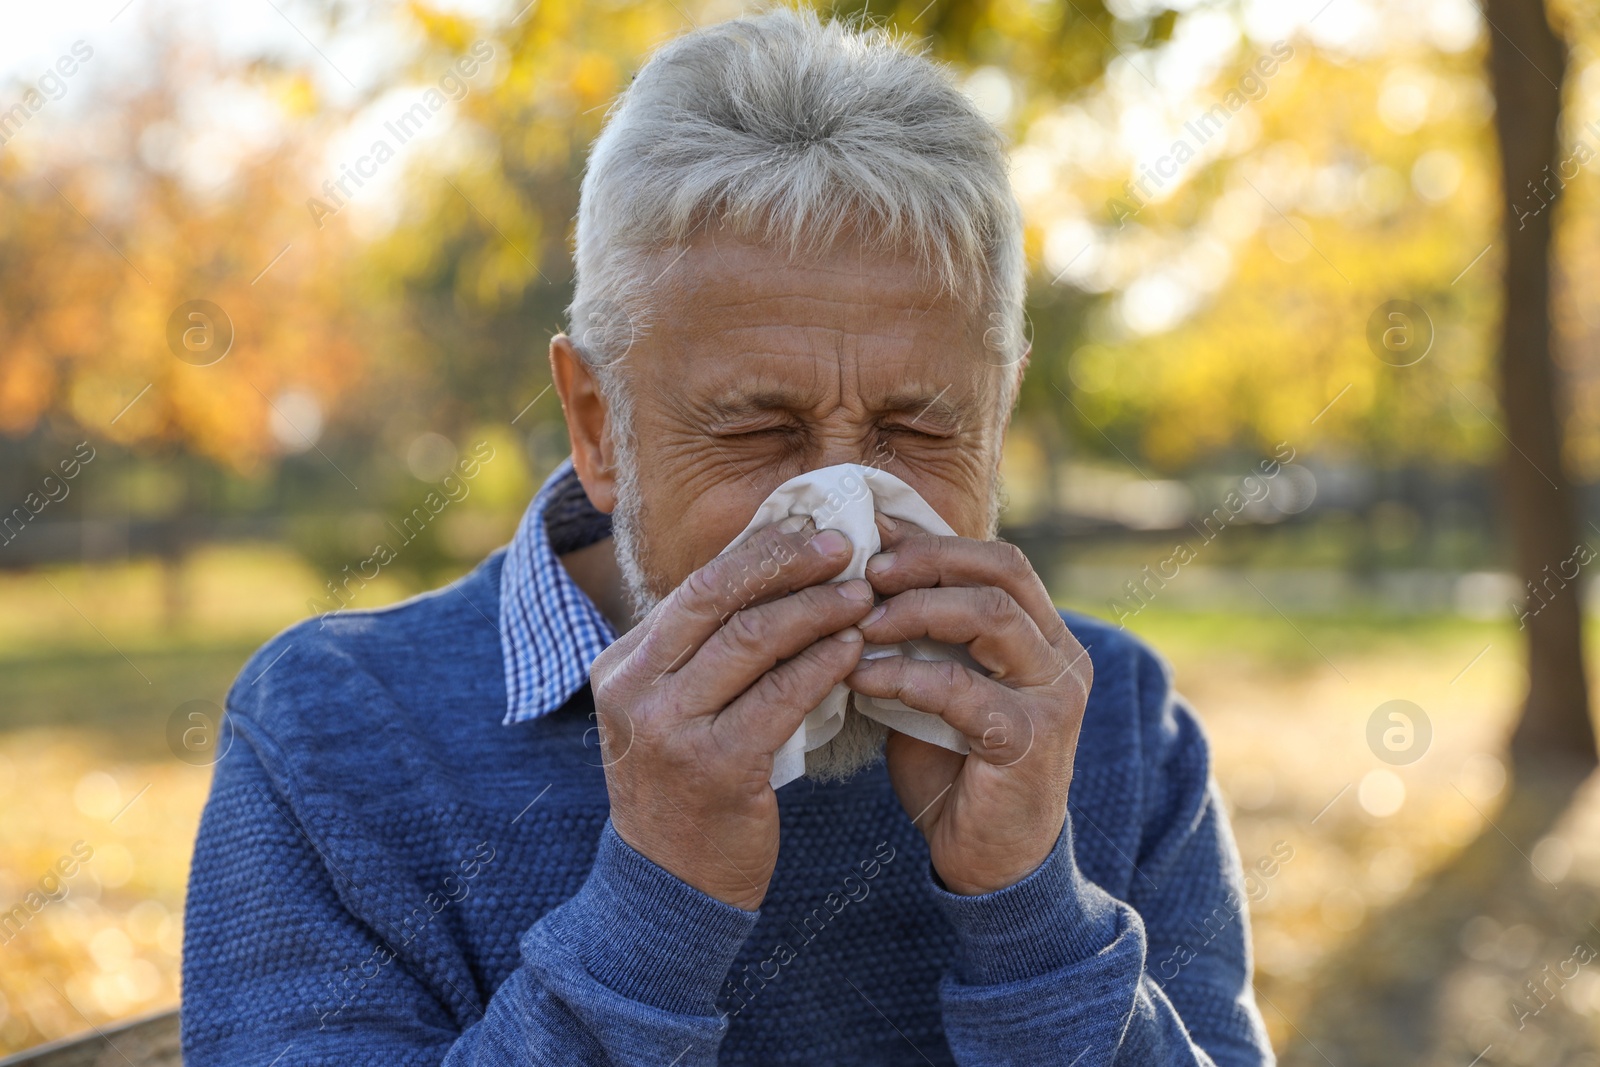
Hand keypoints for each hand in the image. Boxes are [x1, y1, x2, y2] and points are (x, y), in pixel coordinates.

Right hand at [588, 522, 873, 909]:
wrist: (670, 888)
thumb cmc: (686, 787)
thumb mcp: (671, 710)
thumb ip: (705, 651)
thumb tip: (775, 571)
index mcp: (621, 665)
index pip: (695, 587)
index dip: (758, 551)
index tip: (808, 530)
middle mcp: (635, 689)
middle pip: (718, 597)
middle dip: (788, 562)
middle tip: (844, 547)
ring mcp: (671, 728)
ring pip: (753, 639)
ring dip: (817, 609)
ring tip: (862, 595)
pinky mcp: (717, 766)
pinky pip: (782, 696)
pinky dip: (824, 664)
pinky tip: (855, 649)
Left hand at [846, 516, 1091, 894]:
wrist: (987, 862)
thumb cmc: (953, 768)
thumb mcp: (931, 686)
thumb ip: (914, 636)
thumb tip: (857, 574)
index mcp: (1042, 635)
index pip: (997, 559)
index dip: (931, 540)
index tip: (869, 535)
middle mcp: (1060, 656)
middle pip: (1001, 570)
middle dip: (925, 562)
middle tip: (863, 573)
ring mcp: (1054, 696)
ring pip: (990, 616)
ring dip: (914, 610)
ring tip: (860, 623)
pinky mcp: (1030, 740)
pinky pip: (963, 688)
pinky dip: (905, 676)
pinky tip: (862, 678)